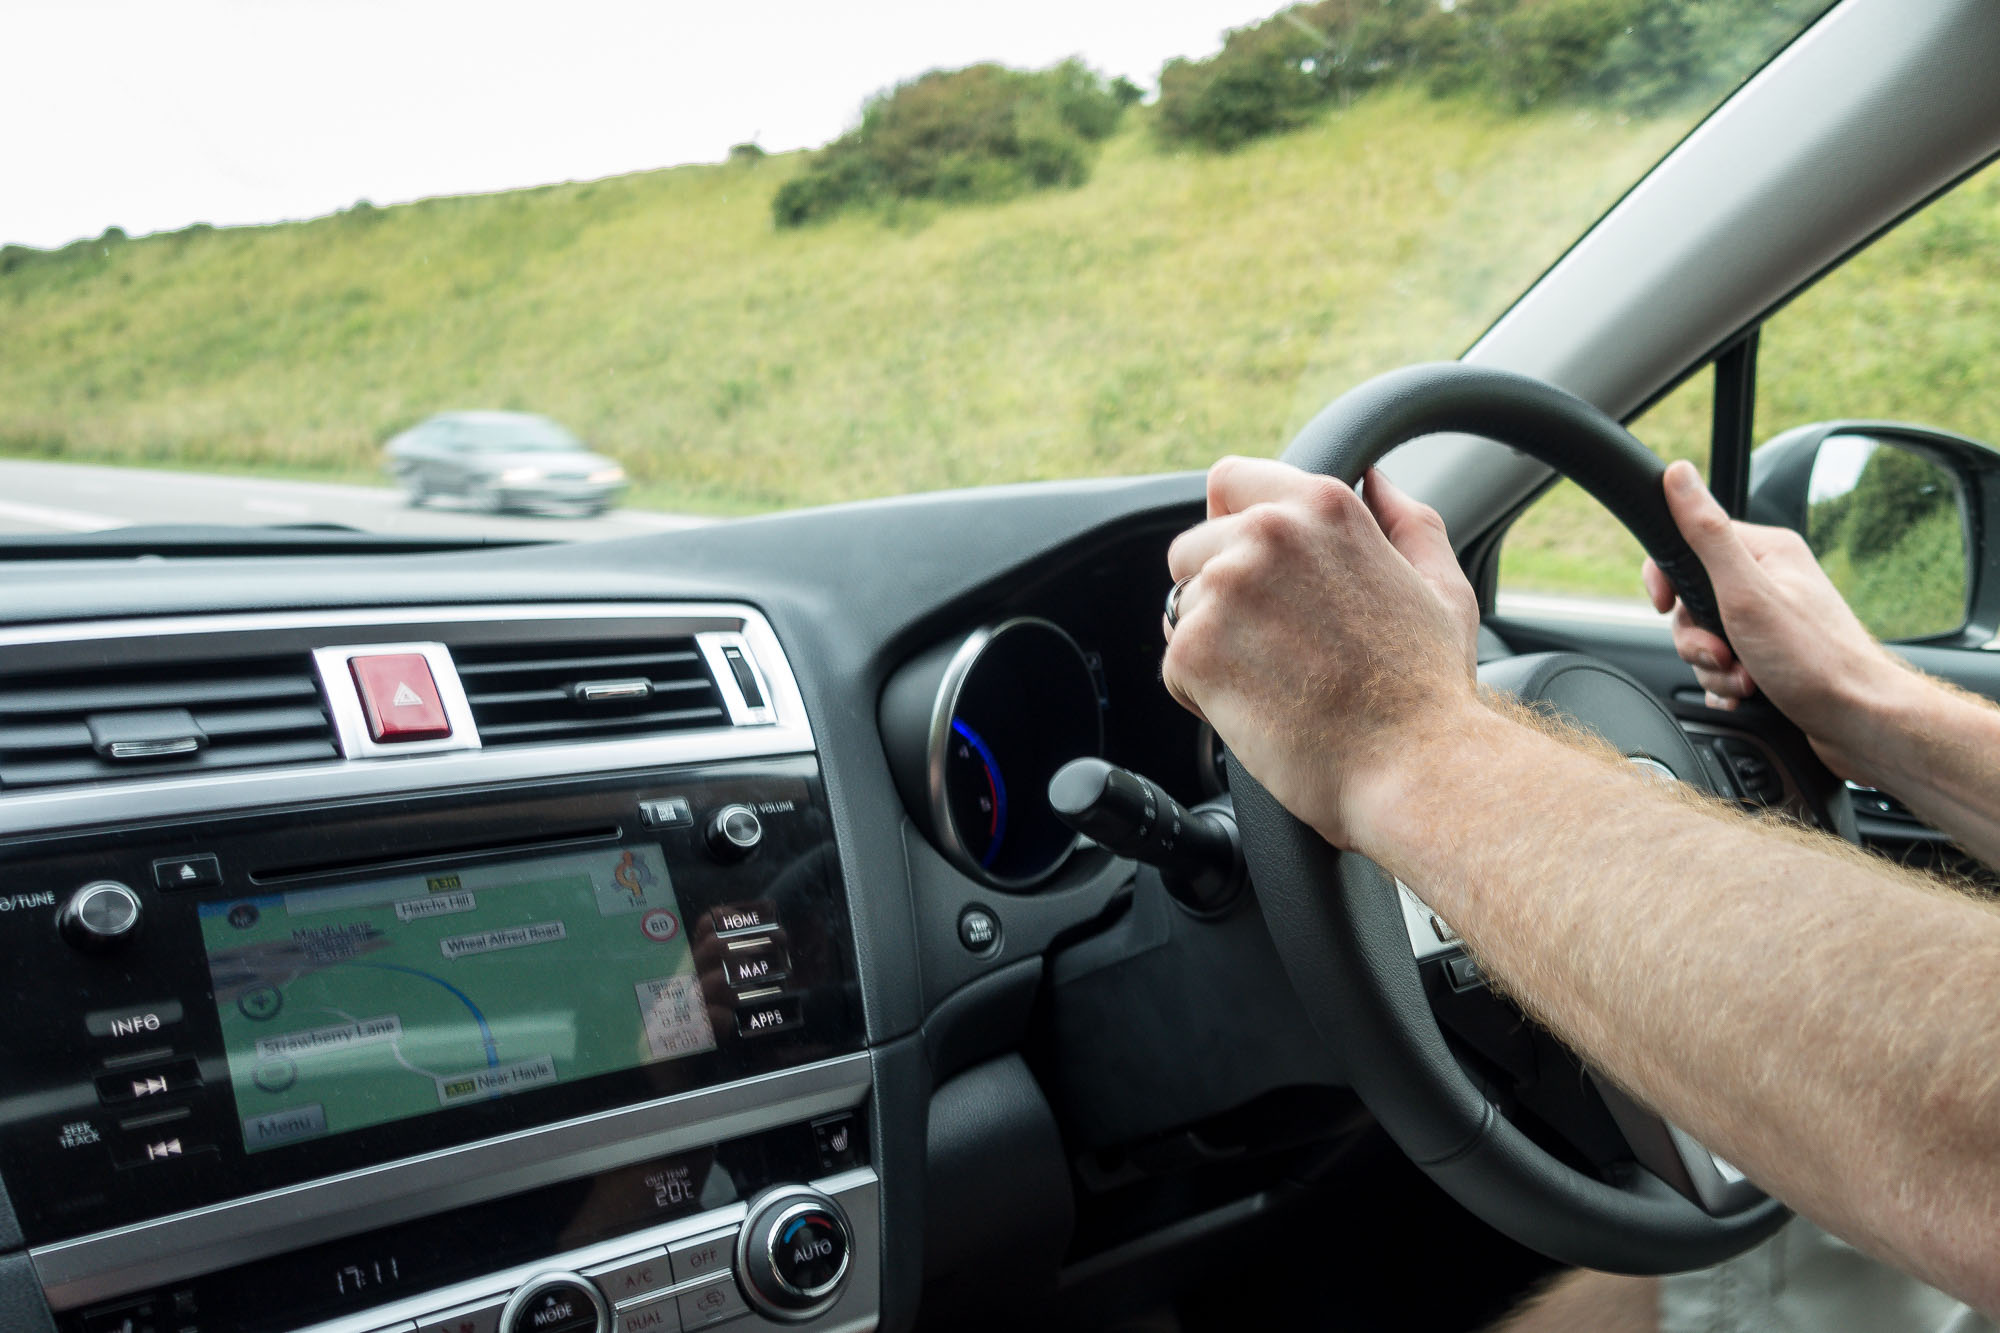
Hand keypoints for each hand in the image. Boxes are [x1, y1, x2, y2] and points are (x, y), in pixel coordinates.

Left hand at [1161, 457, 1480, 848]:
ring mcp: (1225, 589)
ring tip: (1277, 682)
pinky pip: (1175, 665)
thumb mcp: (1441, 585)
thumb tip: (1377, 480)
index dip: (1229, 521)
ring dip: (1214, 645)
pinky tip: (1260, 711)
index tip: (1247, 562)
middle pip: (1191, 548)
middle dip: (1217, 593)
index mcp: (1322, 507)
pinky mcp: (1194, 649)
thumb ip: (1407, 521)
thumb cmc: (1429, 689)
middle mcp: (1266, 534)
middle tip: (1275, 646)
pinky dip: (1205, 694)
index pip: (1229, 480)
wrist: (1412, 766)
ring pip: (1182, 609)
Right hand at [1641, 460, 1912, 778]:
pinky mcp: (1771, 656)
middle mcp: (1770, 582)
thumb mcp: (1746, 592)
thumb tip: (1679, 475)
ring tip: (1745, 681)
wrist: (1858, 722)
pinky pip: (1724, 666)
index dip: (1670, 581)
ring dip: (1714, 669)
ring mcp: (1771, 621)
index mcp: (1767, 553)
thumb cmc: (1814, 660)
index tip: (1669, 605)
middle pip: (1693, 602)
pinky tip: (1747, 694)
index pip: (1691, 544)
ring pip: (1706, 639)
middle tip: (1725, 655)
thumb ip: (1706, 534)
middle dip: (1698, 640)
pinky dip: (1727, 685)